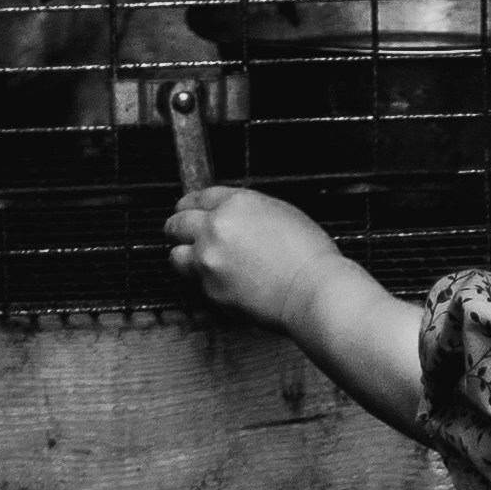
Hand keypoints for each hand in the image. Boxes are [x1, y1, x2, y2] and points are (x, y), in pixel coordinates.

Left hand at [166, 181, 339, 327]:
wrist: (313, 292)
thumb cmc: (309, 256)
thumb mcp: (282, 213)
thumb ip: (248, 212)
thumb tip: (231, 217)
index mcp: (236, 204)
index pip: (198, 197)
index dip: (191, 205)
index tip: (187, 210)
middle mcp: (216, 228)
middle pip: (177, 224)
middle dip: (179, 228)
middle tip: (183, 234)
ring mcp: (209, 260)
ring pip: (176, 255)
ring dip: (185, 256)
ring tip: (199, 261)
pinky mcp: (210, 290)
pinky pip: (196, 283)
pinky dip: (205, 281)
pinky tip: (225, 281)